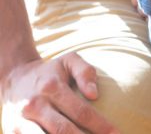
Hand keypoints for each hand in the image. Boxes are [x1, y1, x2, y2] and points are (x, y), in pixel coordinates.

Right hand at [1, 54, 119, 133]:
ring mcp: (22, 122)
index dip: (100, 125)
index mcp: (52, 87)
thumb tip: (94, 94)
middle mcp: (36, 105)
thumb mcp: (68, 61)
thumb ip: (85, 71)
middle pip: (63, 131)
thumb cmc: (50, 72)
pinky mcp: (13, 133)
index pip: (80, 111)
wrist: (14, 78)